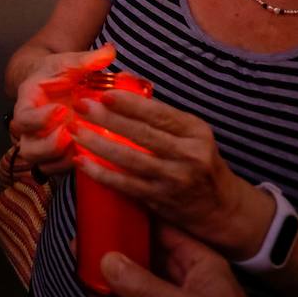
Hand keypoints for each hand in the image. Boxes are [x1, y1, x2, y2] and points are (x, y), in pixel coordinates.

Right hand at [8, 46, 114, 174]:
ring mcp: (39, 143)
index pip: (24, 118)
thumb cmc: (59, 74)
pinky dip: (66, 167)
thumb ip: (87, 59)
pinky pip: (53, 169)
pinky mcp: (52, 154)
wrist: (53, 85)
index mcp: (27, 103)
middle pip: (28, 148)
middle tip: (70, 134)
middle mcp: (29, 128)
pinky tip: (85, 156)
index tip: (61, 110)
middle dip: (49, 146)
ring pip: (39, 163)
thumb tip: (110, 51)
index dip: (39, 119)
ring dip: (59, 159)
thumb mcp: (70, 63)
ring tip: (80, 148)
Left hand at [71, 92, 270, 255]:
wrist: (221, 207)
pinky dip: (102, 173)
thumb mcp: (192, 134)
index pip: (160, 113)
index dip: (130, 103)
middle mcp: (188, 154)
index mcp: (195, 131)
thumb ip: (162, 117)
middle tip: (81, 106)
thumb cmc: (198, 162)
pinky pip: (126, 185)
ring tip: (76, 131)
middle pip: (142, 134)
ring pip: (131, 160)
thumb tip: (121, 89)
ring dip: (99, 144)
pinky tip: (83, 162)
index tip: (105, 93)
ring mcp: (174, 179)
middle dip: (108, 119)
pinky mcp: (160, 199)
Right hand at [90, 225, 270, 296]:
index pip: (161, 228)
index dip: (134, 215)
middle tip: (81, 241)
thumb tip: (107, 262)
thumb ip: (147, 287)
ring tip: (80, 275)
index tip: (106, 206)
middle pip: (139, 254)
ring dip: (105, 281)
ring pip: (129, 283)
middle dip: (111, 249)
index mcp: (197, 261)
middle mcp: (180, 277)